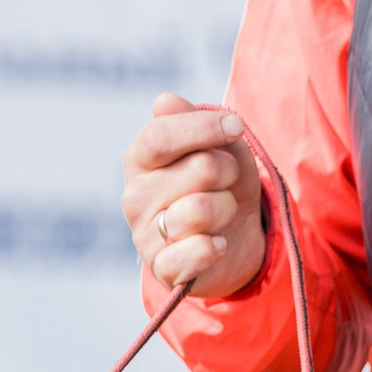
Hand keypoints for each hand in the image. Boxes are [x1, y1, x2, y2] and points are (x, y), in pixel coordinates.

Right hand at [121, 91, 265, 301]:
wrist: (235, 239)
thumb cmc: (223, 184)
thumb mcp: (222, 146)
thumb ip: (197, 122)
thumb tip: (164, 101)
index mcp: (140, 159)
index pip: (160, 136)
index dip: (204, 128)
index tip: (236, 128)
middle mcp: (134, 196)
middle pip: (200, 168)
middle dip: (228, 172)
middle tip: (226, 183)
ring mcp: (144, 235)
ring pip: (202, 210)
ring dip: (227, 209)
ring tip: (221, 214)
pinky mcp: (162, 269)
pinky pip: (197, 251)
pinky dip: (216, 246)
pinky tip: (217, 244)